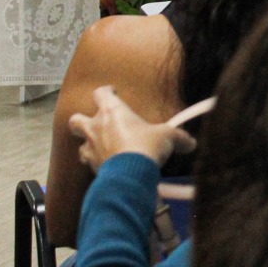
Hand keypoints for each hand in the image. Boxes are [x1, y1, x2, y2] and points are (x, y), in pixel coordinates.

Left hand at [69, 86, 195, 172]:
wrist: (131, 174)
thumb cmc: (146, 145)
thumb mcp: (168, 137)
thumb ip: (179, 138)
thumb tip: (192, 144)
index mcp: (112, 111)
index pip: (100, 93)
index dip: (106, 91)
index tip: (113, 92)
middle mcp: (96, 126)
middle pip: (76, 118)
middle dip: (82, 120)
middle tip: (95, 122)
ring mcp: (90, 147)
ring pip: (80, 143)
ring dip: (88, 144)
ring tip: (101, 147)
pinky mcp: (91, 166)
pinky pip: (88, 162)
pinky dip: (95, 162)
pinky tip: (106, 164)